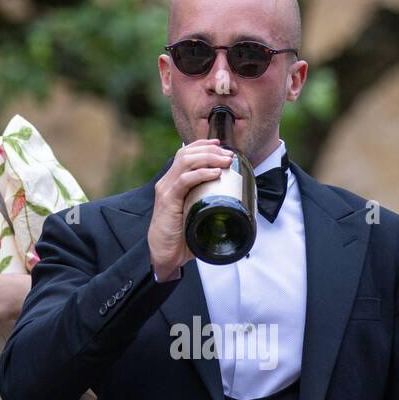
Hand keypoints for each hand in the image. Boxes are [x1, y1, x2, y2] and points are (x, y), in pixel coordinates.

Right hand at [148, 139, 233, 279]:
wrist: (165, 255)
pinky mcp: (168, 201)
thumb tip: (233, 200)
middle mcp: (167, 182)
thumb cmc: (181, 237)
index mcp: (172, 182)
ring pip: (185, 161)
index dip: (202, 145)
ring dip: (208, 158)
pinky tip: (215, 174)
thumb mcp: (195, 214)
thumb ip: (206, 203)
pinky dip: (201, 174)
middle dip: (210, 150)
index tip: (219, 144)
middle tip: (229, 155)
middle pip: (186, 153)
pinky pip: (184, 180)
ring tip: (225, 161)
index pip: (185, 153)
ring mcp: (166, 190)